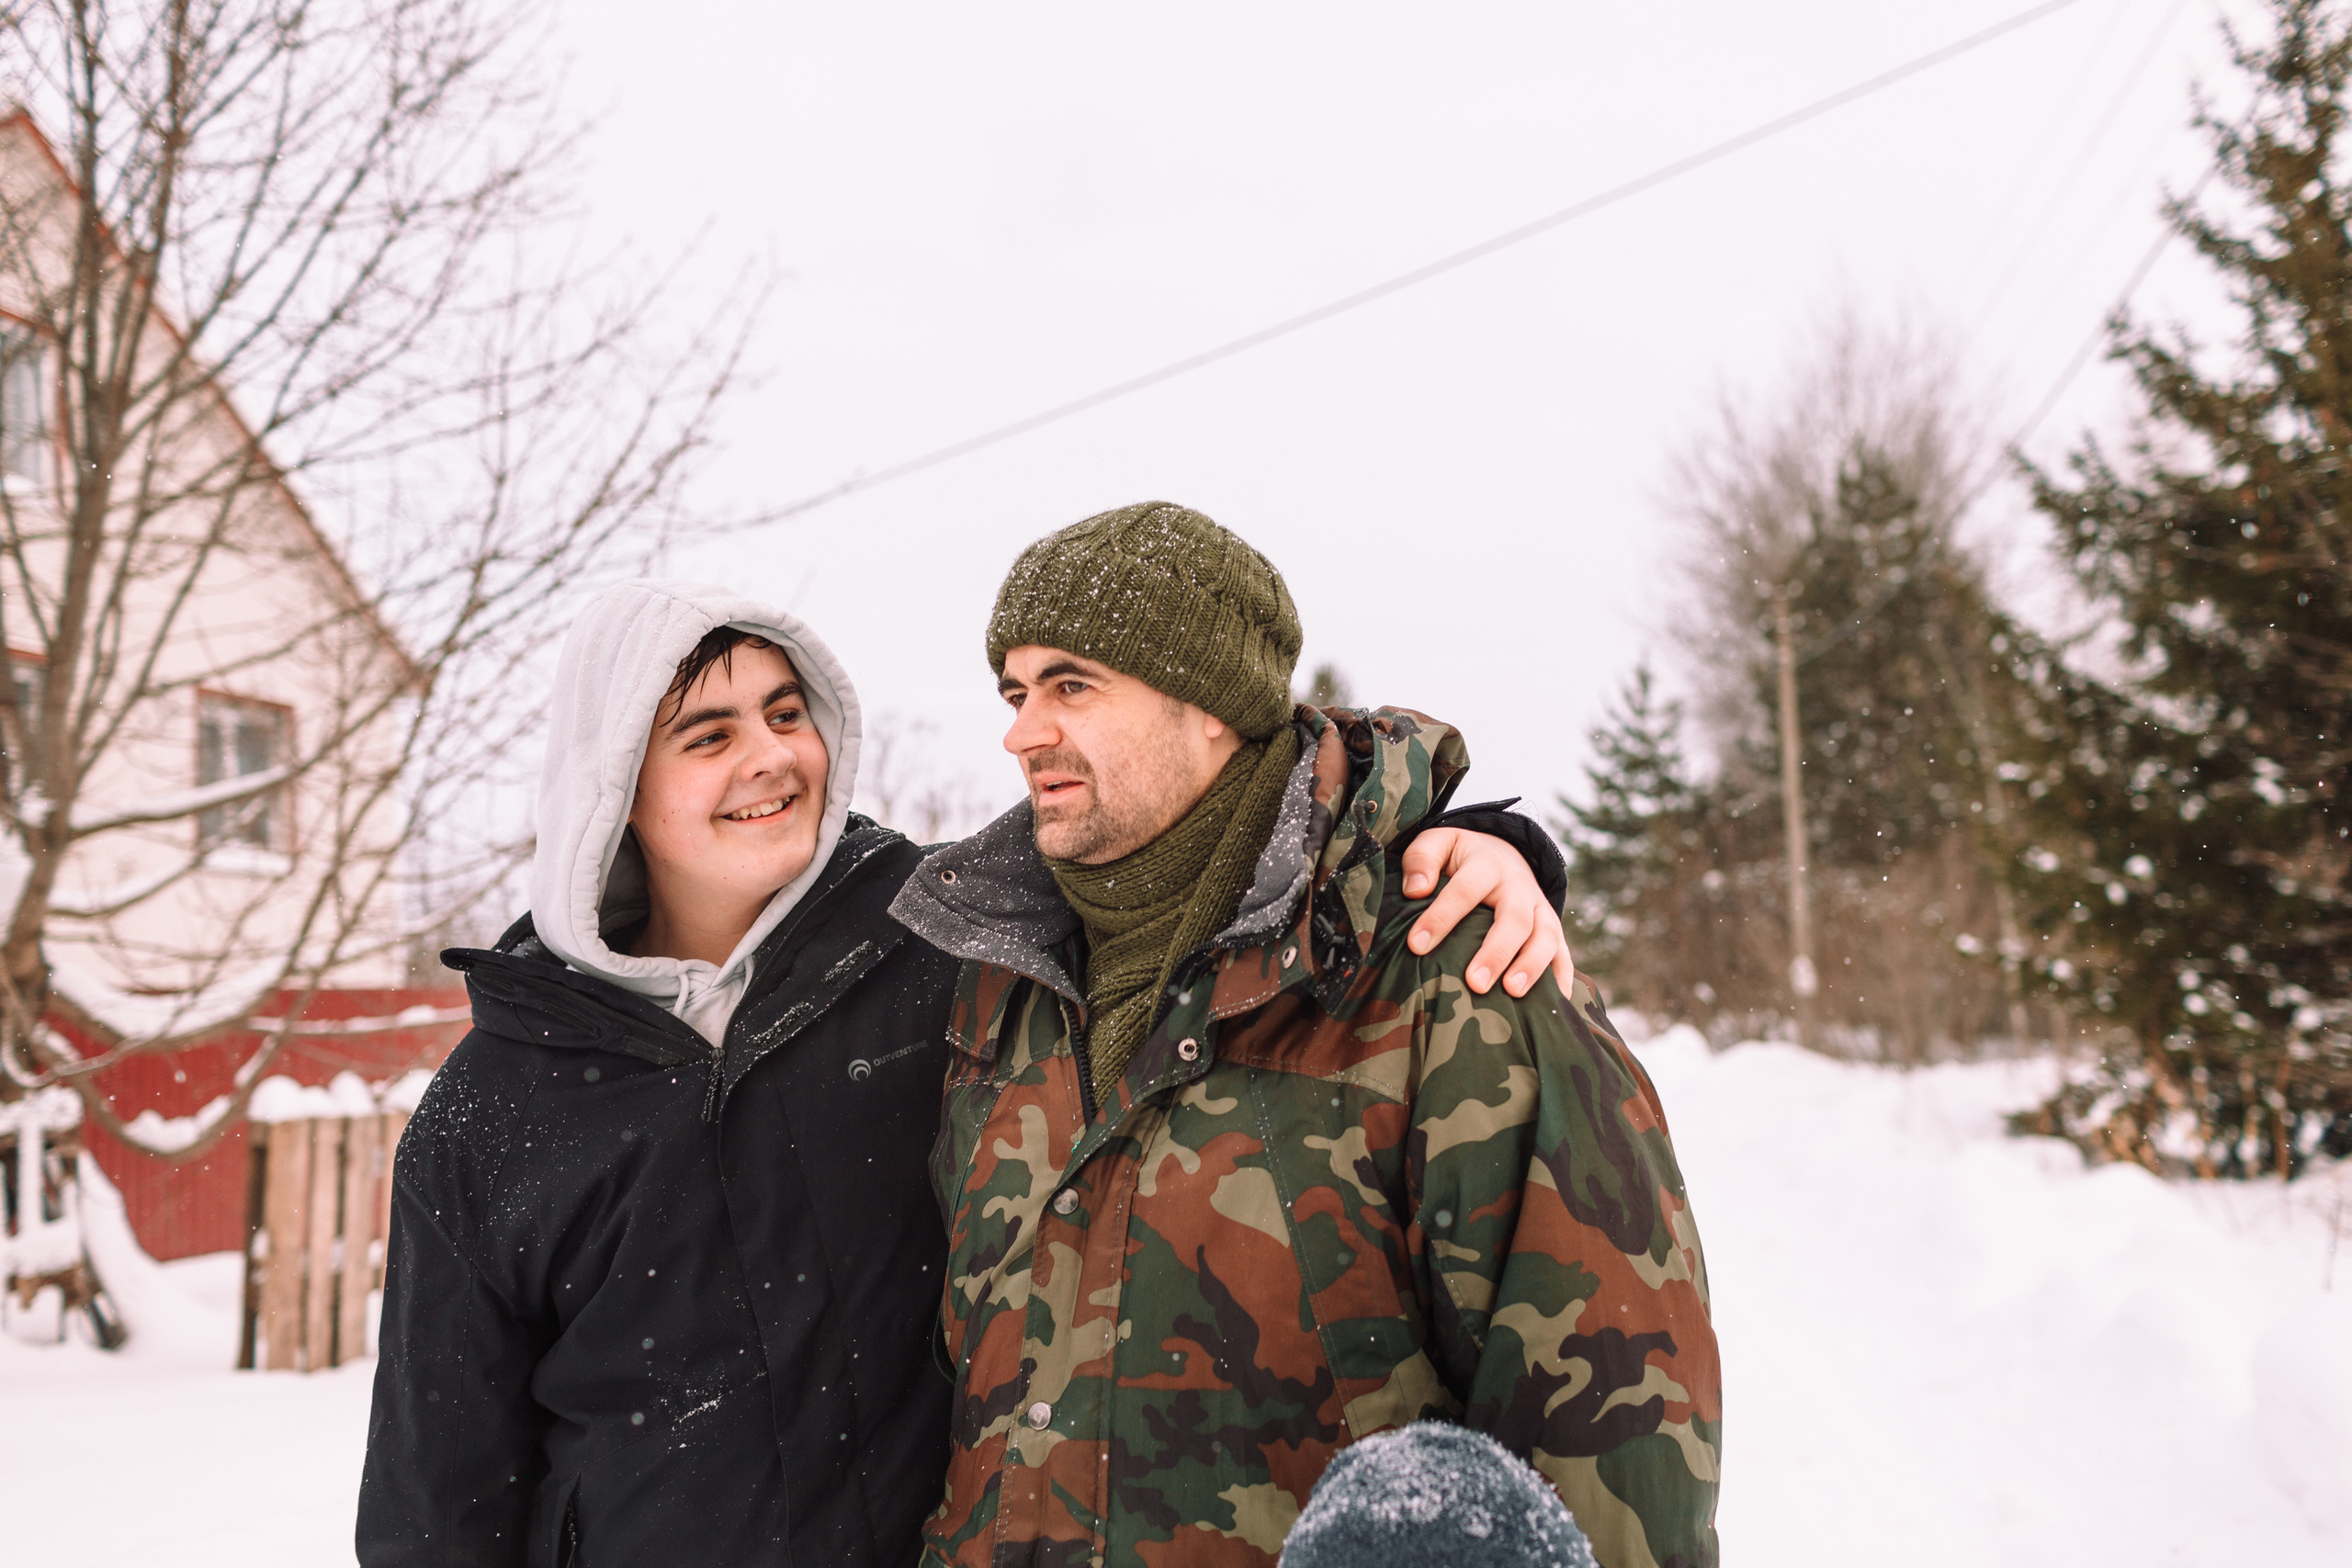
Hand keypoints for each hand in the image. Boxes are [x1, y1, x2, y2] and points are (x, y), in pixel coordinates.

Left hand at [1398, 827, 1574, 997]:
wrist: (1502, 853)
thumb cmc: (1459, 858)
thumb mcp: (1438, 844)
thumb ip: (1420, 859)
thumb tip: (1416, 890)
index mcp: (1487, 864)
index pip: (1465, 889)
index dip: (1441, 917)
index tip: (1417, 945)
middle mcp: (1519, 887)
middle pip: (1515, 919)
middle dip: (1496, 952)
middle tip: (1474, 983)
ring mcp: (1540, 909)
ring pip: (1545, 937)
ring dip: (1532, 966)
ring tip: (1513, 992)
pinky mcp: (1552, 930)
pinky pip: (1563, 955)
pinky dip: (1563, 979)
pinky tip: (1556, 1003)